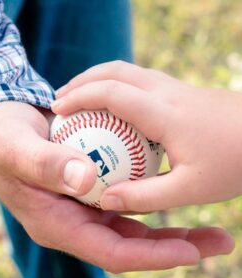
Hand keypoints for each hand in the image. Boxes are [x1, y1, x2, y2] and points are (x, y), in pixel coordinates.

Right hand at [0, 101, 233, 272]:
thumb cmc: (1, 140)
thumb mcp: (16, 149)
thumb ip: (45, 164)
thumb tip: (86, 179)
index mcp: (55, 226)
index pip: (109, 252)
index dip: (150, 256)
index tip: (191, 253)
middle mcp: (73, 223)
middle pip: (129, 245)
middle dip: (174, 247)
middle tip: (220, 242)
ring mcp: (82, 208)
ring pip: (133, 226)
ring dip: (172, 229)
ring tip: (212, 228)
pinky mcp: (89, 191)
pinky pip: (127, 202)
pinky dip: (153, 201)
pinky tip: (179, 194)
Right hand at [53, 60, 241, 212]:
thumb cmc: (237, 162)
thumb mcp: (192, 189)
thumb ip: (145, 196)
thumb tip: (106, 202)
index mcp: (164, 113)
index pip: (111, 93)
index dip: (79, 98)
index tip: (58, 109)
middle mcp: (166, 92)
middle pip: (114, 72)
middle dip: (81, 82)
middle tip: (60, 102)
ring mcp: (175, 87)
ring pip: (126, 71)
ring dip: (97, 81)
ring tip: (79, 101)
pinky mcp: (182, 91)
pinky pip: (138, 80)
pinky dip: (114, 87)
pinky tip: (113, 111)